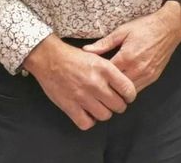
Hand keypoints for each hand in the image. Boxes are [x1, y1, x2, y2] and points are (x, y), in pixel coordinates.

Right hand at [22, 35, 136, 130]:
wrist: (50, 58)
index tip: (127, 97)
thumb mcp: (98, 56)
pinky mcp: (69, 106)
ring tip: (100, 107)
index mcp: (105, 69)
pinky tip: (88, 114)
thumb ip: (111, 70)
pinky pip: (86, 123)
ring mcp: (83, 96)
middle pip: (118, 105)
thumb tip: (123, 83)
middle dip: (118, 106)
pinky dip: (89, 121)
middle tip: (114, 103)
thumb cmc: (74, 57)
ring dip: (104, 113)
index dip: (130, 96)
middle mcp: (96, 84)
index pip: (128, 89)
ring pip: (104, 115)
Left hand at [84, 1, 180, 91]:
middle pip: (116, 87)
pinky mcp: (154, 77)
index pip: (107, 75)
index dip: (97, 76)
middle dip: (106, 87)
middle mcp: (137, 69)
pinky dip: (129, 89)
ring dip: (118, 91)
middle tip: (96, 85)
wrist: (169, 27)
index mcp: (127, 57)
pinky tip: (122, 85)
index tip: (89, 75)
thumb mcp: (122, 31)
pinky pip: (138, 89)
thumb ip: (104, 43)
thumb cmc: (145, 27)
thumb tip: (86, 50)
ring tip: (108, 87)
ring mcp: (147, 75)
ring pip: (128, 92)